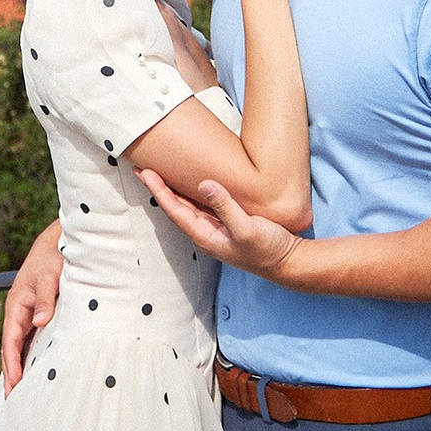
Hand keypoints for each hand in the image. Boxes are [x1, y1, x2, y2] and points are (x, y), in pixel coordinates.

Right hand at [1, 222, 63, 390]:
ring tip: (24, 394)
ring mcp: (28, 314)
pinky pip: (32, 340)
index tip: (15, 386)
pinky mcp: (39, 314)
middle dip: (13, 374)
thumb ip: (43, 299)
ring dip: (22, 368)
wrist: (58, 241)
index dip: (12, 365)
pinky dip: (31, 356)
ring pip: (22, 346)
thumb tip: (38, 322)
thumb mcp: (49, 276)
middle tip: (14, 401)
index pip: (11, 342)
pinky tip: (38, 370)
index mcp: (16, 306)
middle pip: (13, 349)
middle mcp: (19, 313)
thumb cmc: (53, 257)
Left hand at [139, 170, 306, 282]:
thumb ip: (225, 206)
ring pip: (188, 205)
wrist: (288, 262)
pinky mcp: (228, 223)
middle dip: (159, 188)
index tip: (146, 174)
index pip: (175, 210)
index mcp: (206, 236)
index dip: (159, 191)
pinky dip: (193, 192)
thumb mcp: (246, 228)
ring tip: (160, 173)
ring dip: (173, 189)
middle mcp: (207, 232)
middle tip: (143, 168)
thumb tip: (204, 184)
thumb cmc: (268, 249)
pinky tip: (191, 183)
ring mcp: (217, 228)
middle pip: (176, 207)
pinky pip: (204, 205)